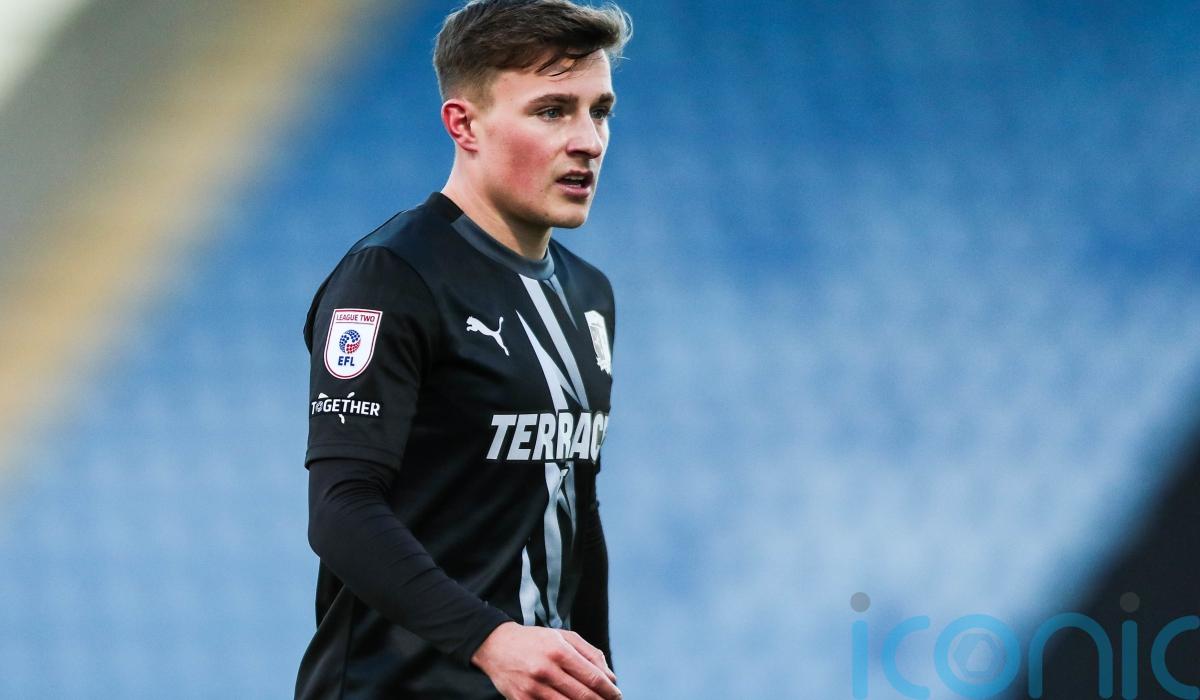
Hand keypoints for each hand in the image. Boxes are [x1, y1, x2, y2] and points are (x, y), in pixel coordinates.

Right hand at [472, 621, 620, 699]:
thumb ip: (590, 654)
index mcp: (558, 651)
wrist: (496, 646)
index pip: (592, 678)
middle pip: (583, 696)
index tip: (617, 695)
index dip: (609, 690)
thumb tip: (611, 678)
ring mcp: (532, 688)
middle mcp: (545, 670)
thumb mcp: (563, 637)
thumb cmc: (535, 641)